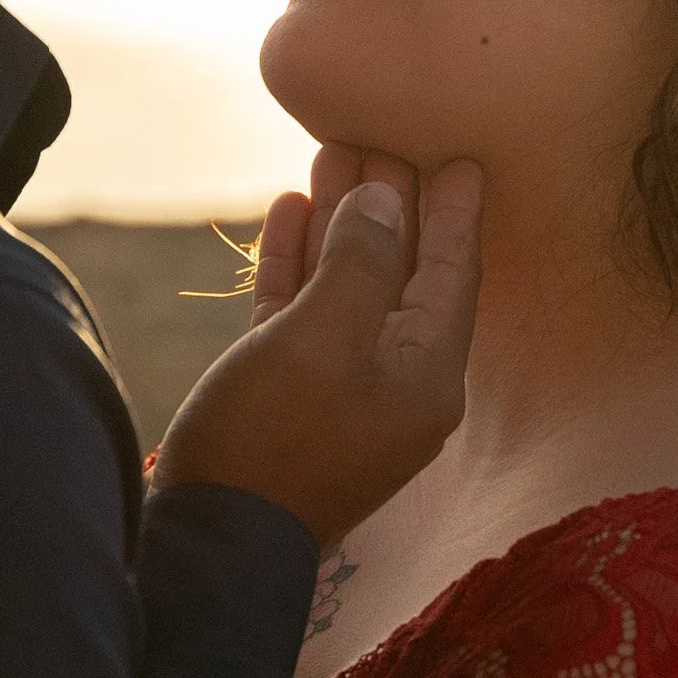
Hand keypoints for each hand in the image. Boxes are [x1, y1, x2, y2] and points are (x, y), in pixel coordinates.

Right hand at [150, 148, 482, 551]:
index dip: (456, 212)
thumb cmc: (271, 438)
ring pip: (349, 286)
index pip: (453, 274)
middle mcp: (394, 381)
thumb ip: (362, 263)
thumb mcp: (321, 339)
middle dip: (391, 204)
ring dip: (339, 222)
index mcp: (426, 374)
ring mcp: (340, 389)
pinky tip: (287, 213)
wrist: (211, 539)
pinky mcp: (288, 393)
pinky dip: (299, 262)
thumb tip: (385, 203)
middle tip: (381, 138)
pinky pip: (305, 312)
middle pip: (402, 272)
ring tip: (328, 156)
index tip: (467, 159)